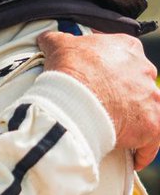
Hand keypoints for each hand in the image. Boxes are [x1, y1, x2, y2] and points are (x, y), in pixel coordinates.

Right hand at [38, 31, 159, 168]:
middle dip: (125, 93)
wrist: (76, 99)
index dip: (111, 67)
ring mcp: (151, 97)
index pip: (125, 54)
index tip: (100, 77)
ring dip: (134, 119)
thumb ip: (56, 39)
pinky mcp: (152, 124)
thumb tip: (45, 38)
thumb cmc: (70, 70)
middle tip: (105, 105)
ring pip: (148, 109)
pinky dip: (143, 149)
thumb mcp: (59, 46)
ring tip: (115, 130)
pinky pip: (153, 140)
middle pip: (138, 82)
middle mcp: (145, 70)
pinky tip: (132, 156)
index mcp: (127, 48)